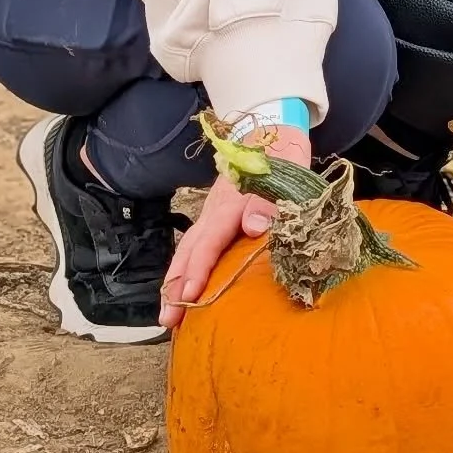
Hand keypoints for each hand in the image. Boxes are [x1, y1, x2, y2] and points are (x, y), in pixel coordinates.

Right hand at [159, 123, 308, 328]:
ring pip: (187, 249)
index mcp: (231, 203)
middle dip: (176, 284)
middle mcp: (215, 210)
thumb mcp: (284, 173)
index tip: (190, 294)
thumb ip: (268, 201)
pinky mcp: (215, 218)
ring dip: (176, 280)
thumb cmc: (281, 159)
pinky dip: (186, 269)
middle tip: (168, 319)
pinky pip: (195, 246)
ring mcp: (212, 214)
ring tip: (168, 314)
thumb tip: (252, 227)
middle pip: (189, 249)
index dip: (200, 269)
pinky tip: (183, 289)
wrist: (271, 134)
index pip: (211, 240)